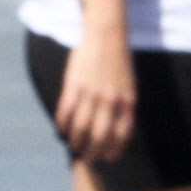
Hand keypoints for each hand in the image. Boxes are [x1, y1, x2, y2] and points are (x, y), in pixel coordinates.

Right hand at [51, 35, 137, 163]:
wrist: (106, 32)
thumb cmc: (119, 59)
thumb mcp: (129, 84)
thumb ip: (123, 105)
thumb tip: (116, 129)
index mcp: (127, 100)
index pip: (121, 134)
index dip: (113, 150)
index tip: (107, 159)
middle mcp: (110, 99)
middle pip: (100, 135)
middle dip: (93, 151)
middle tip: (87, 157)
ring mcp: (91, 92)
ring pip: (81, 126)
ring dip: (76, 140)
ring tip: (73, 146)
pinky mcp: (74, 83)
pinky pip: (66, 109)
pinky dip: (63, 122)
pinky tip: (61, 128)